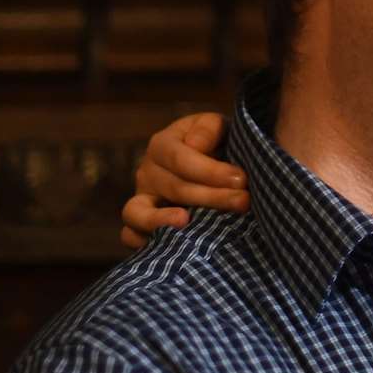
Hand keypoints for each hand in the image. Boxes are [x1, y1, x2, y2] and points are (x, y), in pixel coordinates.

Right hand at [120, 112, 248, 249]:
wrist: (210, 162)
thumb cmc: (214, 143)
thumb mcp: (216, 126)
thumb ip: (209, 128)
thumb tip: (195, 145)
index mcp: (162, 144)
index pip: (180, 158)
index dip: (210, 171)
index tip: (241, 180)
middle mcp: (146, 172)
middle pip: (174, 188)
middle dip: (212, 196)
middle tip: (243, 202)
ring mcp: (140, 199)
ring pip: (139, 212)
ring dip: (162, 220)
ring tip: (186, 222)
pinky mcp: (139, 225)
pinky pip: (129, 236)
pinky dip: (142, 242)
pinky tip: (168, 246)